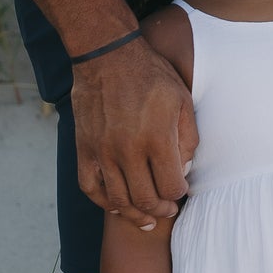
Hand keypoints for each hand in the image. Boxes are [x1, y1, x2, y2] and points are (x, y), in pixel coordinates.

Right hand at [72, 34, 196, 222]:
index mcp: (156, 138)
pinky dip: (104, 202)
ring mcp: (103, 152)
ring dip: (135, 213)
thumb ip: (188, 138)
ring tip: (146, 217)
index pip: (171, 187)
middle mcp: (128, 150)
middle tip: (168, 209)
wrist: (106, 56)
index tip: (181, 190)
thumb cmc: (150, 76)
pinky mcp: (84, 149)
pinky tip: (116, 205)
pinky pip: (91, 188)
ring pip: (118, 200)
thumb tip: (184, 169)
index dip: (179, 194)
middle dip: (161, 209)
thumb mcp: (182, 100)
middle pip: (146, 200)